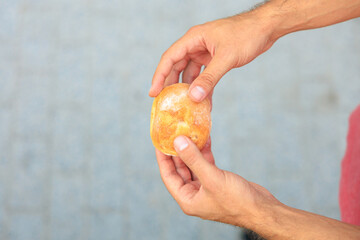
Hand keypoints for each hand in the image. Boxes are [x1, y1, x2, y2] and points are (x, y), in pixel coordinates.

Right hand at [149, 11, 276, 101]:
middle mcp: (196, 45)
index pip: (170, 58)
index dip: (159, 75)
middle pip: (177, 66)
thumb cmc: (246, 34)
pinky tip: (204, 102)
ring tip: (185, 106)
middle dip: (171, 85)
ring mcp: (205, 52)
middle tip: (166, 103)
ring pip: (190, 73)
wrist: (266, 28)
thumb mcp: (226, 57)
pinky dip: (203, 88)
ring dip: (189, 89)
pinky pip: (204, 76)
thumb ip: (210, 78)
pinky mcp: (215, 59)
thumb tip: (194, 97)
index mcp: (194, 38)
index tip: (153, 93)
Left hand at [155, 135, 279, 226]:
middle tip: (173, 134)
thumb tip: (178, 142)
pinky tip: (205, 139)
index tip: (159, 142)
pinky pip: (206, 164)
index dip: (163, 158)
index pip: (168, 176)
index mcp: (187, 199)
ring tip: (189, 133)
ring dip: (192, 150)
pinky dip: (205, 153)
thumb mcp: (212, 178)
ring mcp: (206, 188)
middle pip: (180, 169)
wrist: (261, 209)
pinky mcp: (217, 181)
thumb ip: (194, 160)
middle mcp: (194, 194)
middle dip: (177, 152)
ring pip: (194, 165)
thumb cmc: (237, 200)